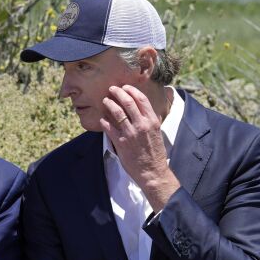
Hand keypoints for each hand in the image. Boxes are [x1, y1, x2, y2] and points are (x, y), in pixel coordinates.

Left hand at [99, 85, 180, 210]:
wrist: (153, 172)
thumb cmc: (155, 154)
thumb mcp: (157, 133)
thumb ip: (149, 121)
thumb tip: (140, 111)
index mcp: (152, 121)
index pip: (141, 99)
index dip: (131, 90)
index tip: (125, 87)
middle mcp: (141, 125)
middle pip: (127, 101)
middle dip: (118, 92)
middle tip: (112, 89)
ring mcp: (130, 133)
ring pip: (117, 112)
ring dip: (109, 103)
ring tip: (105, 100)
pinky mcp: (121, 143)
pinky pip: (109, 127)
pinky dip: (104, 121)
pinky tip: (102, 119)